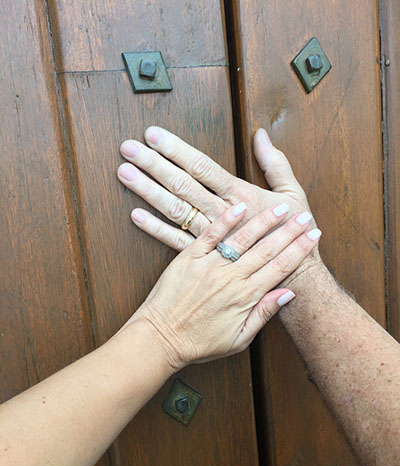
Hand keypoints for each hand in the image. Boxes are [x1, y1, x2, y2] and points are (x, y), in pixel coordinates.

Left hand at [117, 127, 318, 273]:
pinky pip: (176, 241)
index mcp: (242, 197)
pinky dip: (155, 229)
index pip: (203, 168)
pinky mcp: (204, 257)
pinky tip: (135, 214)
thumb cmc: (292, 234)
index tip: (155, 135)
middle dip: (154, 164)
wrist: (294, 281)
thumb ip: (276, 164)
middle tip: (128, 148)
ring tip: (125, 172)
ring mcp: (210, 237)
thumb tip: (261, 135)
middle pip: (182, 185)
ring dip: (148, 190)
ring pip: (174, 210)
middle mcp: (221, 215)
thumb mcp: (294, 194)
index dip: (177, 150)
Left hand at [131, 202, 320, 370]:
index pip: (280, 268)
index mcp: (246, 297)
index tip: (314, 236)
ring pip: (243, 238)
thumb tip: (288, 294)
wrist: (160, 338)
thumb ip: (264, 313)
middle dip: (290, 232)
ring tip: (281, 207)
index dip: (299, 251)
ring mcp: (210, 265)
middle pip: (267, 250)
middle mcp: (231, 278)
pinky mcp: (189, 257)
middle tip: (306, 217)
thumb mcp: (239, 339)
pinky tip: (240, 206)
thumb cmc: (199, 343)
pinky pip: (210, 234)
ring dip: (264, 221)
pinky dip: (225, 220)